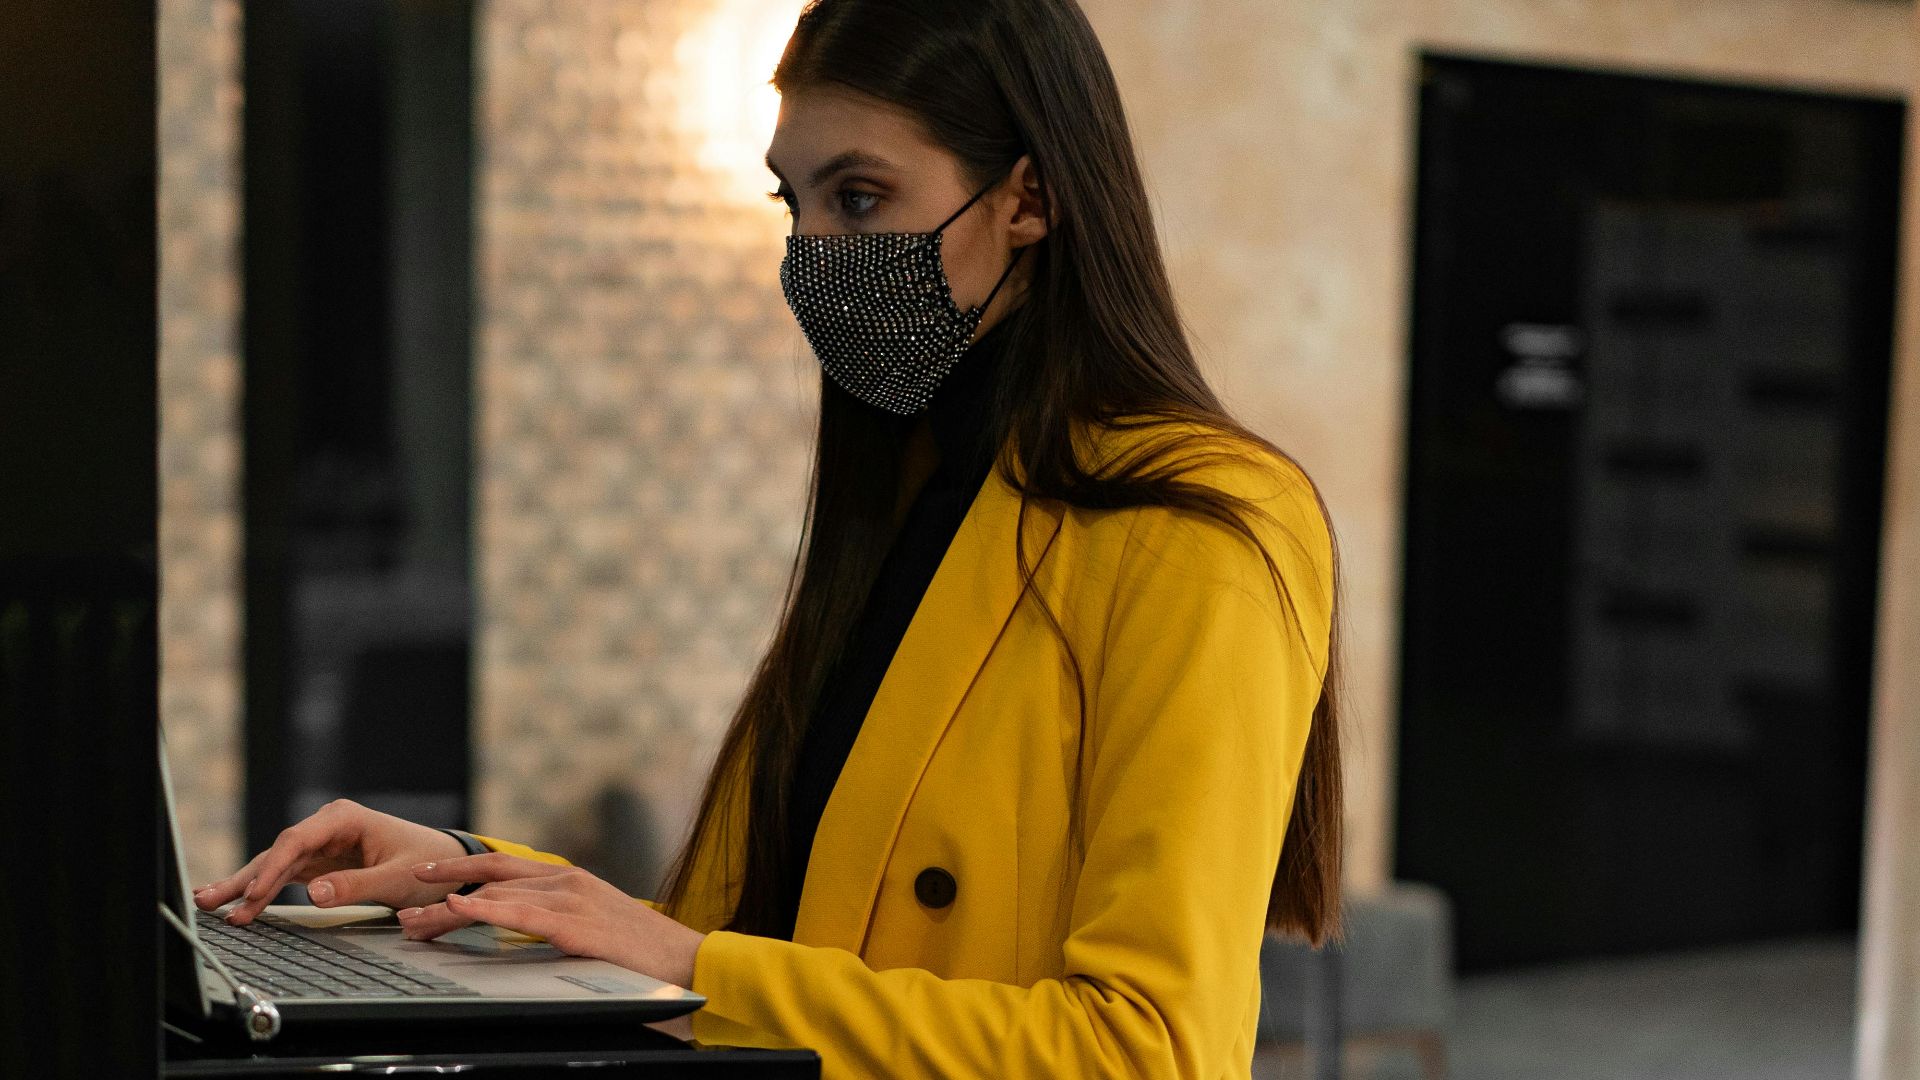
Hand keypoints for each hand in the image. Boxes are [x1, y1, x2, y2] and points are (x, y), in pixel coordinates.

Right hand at [191, 799, 467, 924]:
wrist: (444, 865)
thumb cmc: (426, 865)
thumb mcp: (396, 878)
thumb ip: (356, 885)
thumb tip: (314, 894)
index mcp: (344, 818)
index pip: (296, 842)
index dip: (271, 870)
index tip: (251, 896)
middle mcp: (327, 827)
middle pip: (277, 852)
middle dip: (245, 878)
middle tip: (209, 901)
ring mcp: (321, 845)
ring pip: (275, 865)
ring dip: (246, 886)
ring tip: (209, 904)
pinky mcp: (320, 864)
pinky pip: (285, 877)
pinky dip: (263, 891)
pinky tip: (238, 904)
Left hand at [399, 853, 706, 995]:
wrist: (689, 964)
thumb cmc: (642, 957)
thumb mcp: (592, 931)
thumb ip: (558, 923)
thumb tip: (520, 933)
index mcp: (570, 881)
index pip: (505, 869)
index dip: (463, 872)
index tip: (427, 880)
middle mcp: (569, 881)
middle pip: (493, 875)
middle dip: (445, 881)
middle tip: (403, 895)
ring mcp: (574, 899)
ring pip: (498, 894)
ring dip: (450, 906)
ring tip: (413, 918)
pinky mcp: (579, 924)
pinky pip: (523, 913)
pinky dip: (486, 908)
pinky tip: (458, 907)